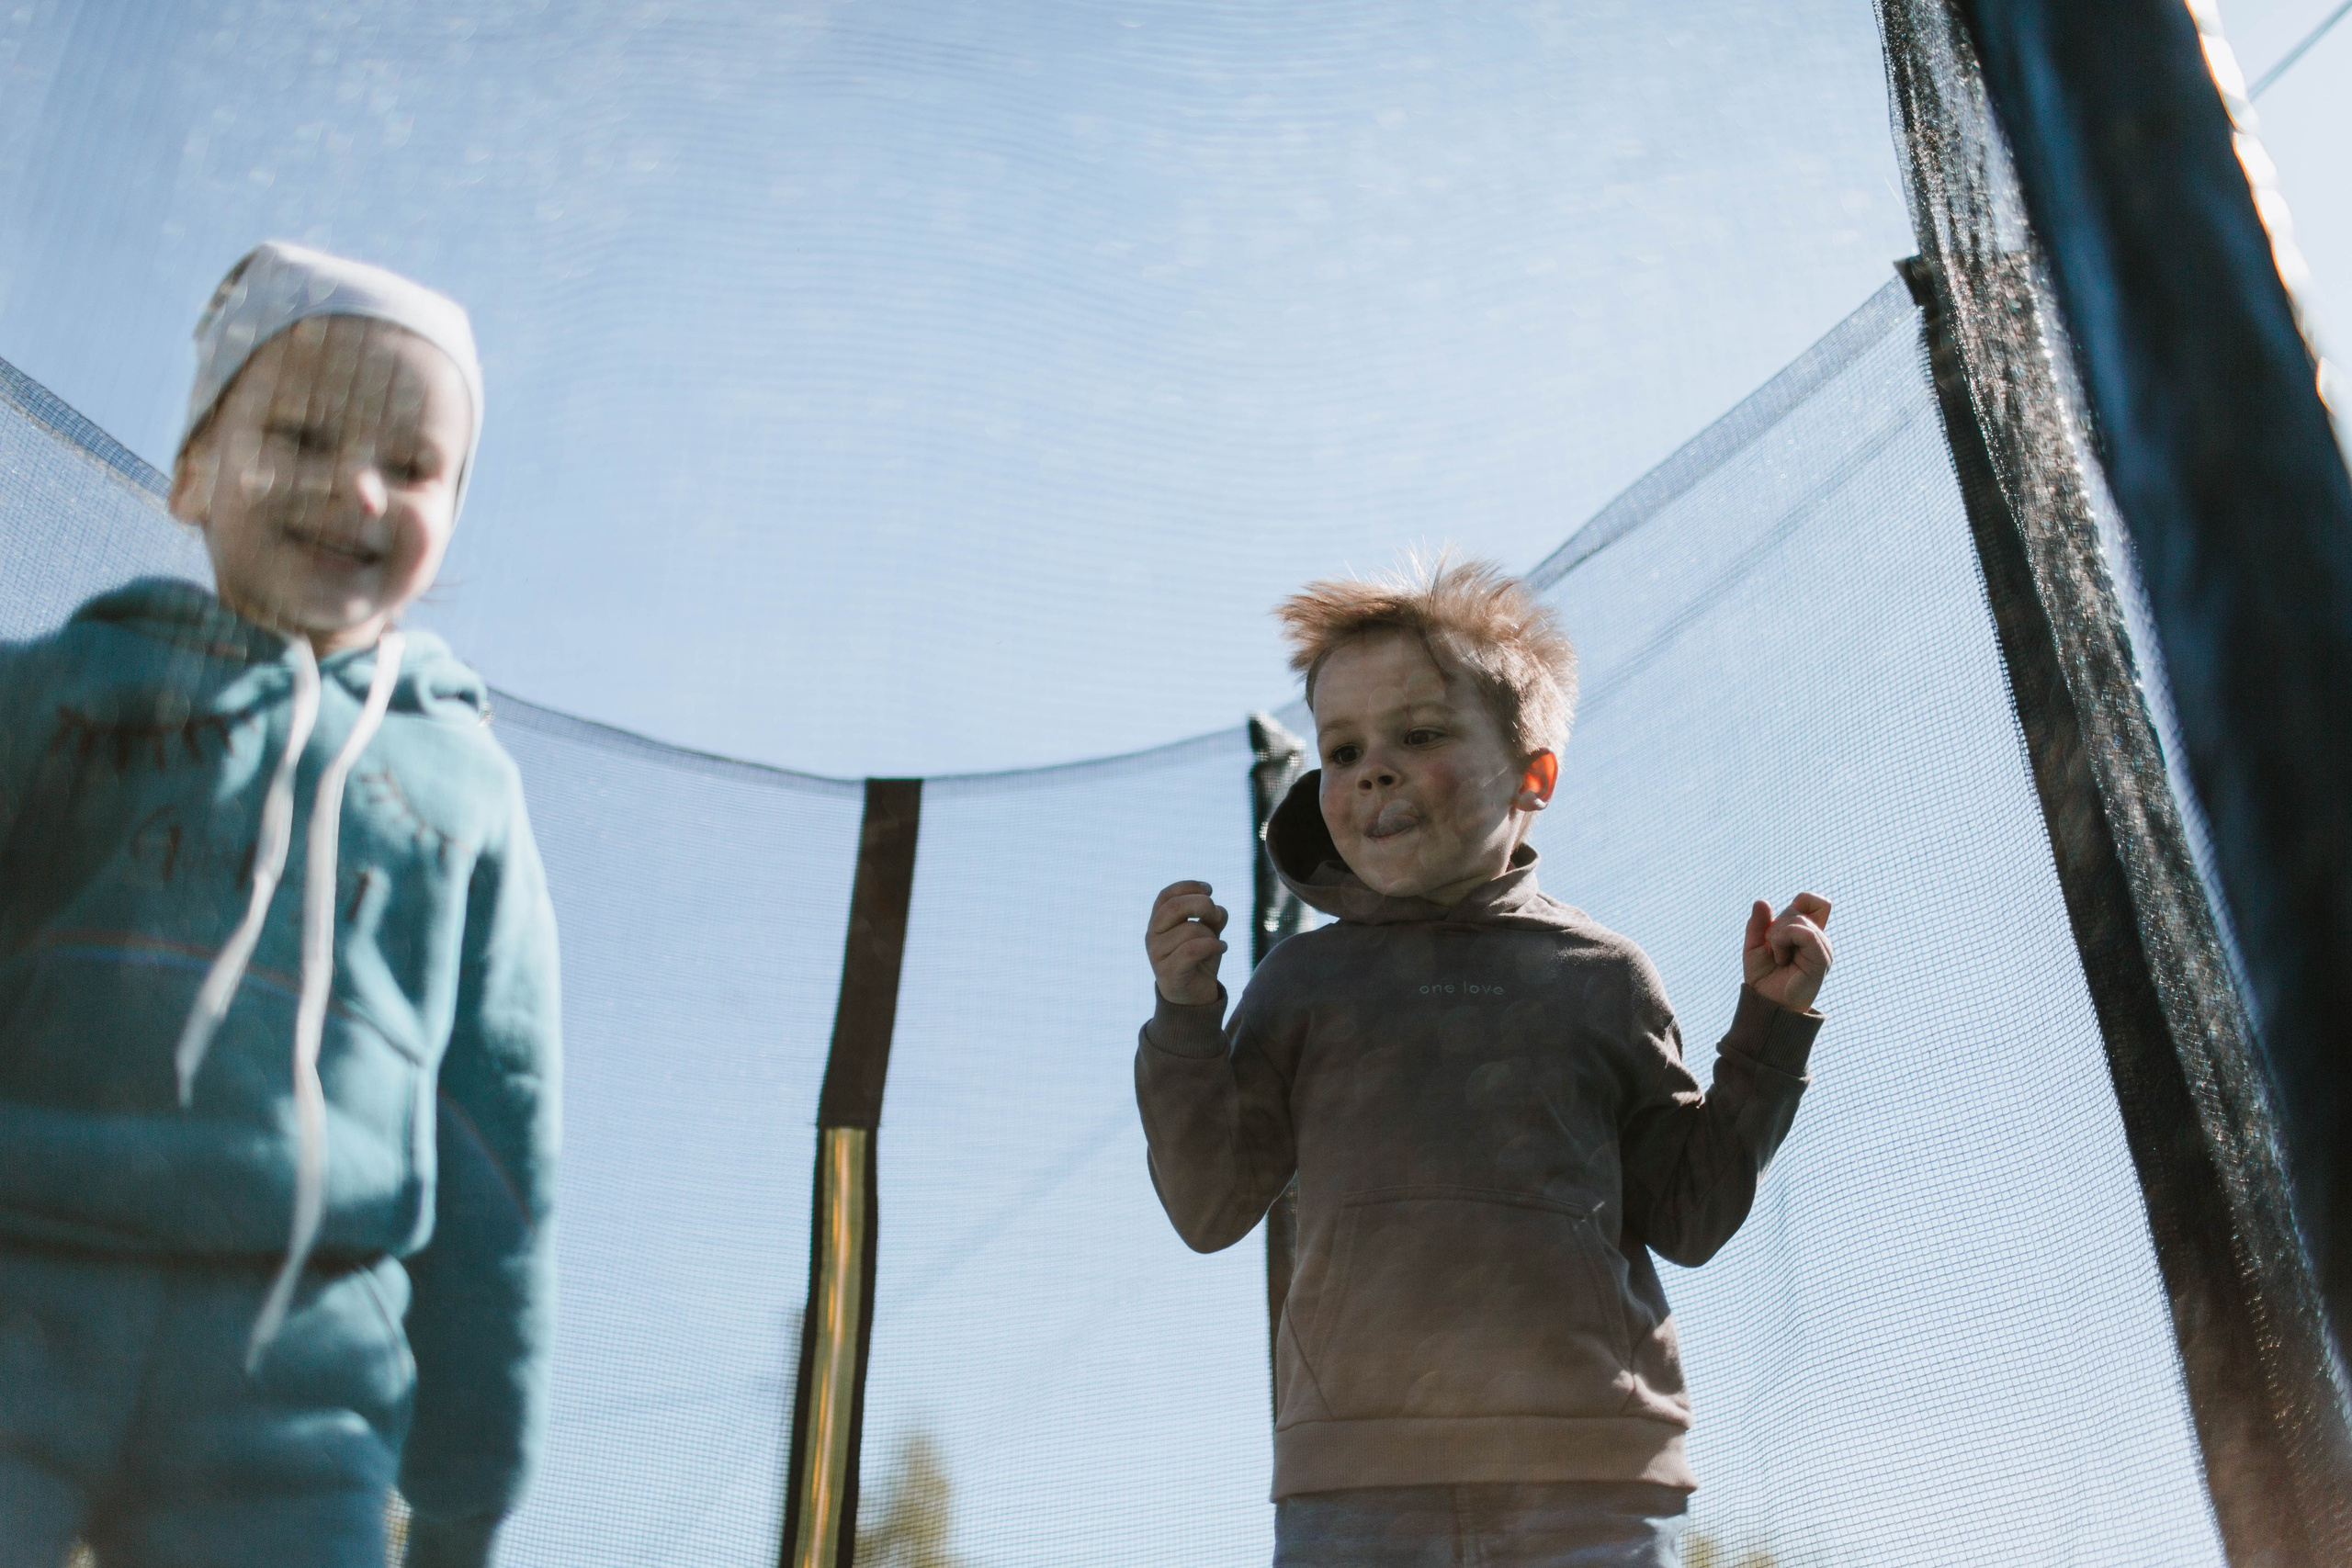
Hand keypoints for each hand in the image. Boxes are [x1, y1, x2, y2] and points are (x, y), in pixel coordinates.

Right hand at [1147, 879, 1228, 1005]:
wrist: (1194, 997)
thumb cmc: (1200, 959)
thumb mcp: (1207, 932)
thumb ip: (1211, 916)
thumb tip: (1216, 909)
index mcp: (1158, 922)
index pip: (1166, 895)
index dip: (1189, 886)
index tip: (1209, 890)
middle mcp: (1152, 935)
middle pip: (1174, 906)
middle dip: (1203, 904)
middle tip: (1217, 915)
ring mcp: (1157, 955)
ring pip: (1190, 930)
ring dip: (1211, 935)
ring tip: (1217, 944)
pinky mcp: (1168, 972)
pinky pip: (1192, 950)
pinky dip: (1213, 946)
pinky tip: (1222, 948)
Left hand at [1743, 892, 1832, 1012]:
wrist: (1766, 1003)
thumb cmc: (1763, 977)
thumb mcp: (1754, 946)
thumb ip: (1758, 923)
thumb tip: (1762, 901)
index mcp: (1807, 932)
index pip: (1814, 901)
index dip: (1801, 901)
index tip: (1782, 922)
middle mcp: (1818, 938)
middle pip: (1797, 908)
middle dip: (1775, 926)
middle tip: (1775, 951)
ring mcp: (1822, 947)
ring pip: (1796, 919)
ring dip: (1777, 937)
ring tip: (1779, 958)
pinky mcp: (1822, 957)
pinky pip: (1803, 932)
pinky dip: (1783, 941)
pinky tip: (1782, 959)